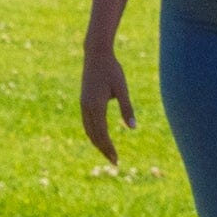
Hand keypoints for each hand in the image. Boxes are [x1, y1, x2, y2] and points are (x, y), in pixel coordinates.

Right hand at [80, 42, 135, 163]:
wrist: (96, 54)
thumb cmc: (112, 70)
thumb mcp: (122, 89)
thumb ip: (127, 109)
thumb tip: (133, 128)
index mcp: (96, 106)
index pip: (102, 134)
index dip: (109, 148)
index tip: (116, 160)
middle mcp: (87, 107)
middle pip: (94, 135)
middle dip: (103, 149)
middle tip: (114, 162)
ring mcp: (83, 104)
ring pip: (88, 130)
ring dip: (97, 143)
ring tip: (107, 152)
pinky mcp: (84, 101)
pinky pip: (87, 123)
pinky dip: (93, 133)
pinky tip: (100, 136)